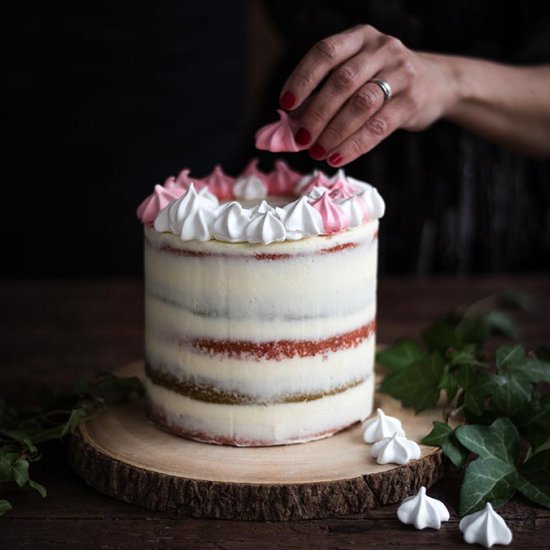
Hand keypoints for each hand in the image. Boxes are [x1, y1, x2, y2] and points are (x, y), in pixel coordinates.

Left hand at [280, 25, 459, 165]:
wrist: (437, 82)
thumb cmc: (383, 81)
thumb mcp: (357, 74)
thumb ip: (326, 92)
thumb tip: (291, 125)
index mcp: (360, 36)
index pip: (325, 52)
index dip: (302, 78)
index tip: (285, 104)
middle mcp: (381, 48)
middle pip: (342, 82)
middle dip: (317, 113)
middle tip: (301, 139)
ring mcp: (401, 72)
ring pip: (361, 105)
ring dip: (334, 132)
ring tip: (317, 152)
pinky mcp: (413, 100)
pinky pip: (379, 126)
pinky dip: (354, 145)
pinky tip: (337, 157)